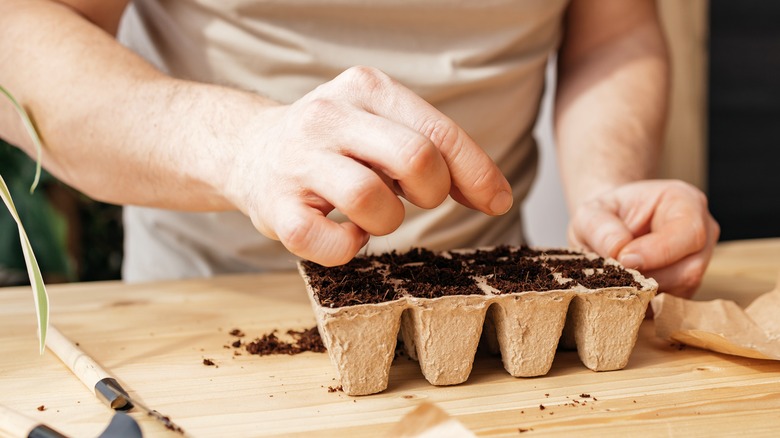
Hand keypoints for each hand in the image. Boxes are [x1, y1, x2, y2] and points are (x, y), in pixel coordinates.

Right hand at [223, 66, 512, 265]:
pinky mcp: (277, 208)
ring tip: (371, 213)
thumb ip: (432, 148)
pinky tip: (345, 233)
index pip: (439, 132)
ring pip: (375, 203)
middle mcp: (329, 116)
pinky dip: (352, 248)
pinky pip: (336, 245)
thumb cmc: (332, 144)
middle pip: (416, 160)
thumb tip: (494, 192)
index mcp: (365, 89)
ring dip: (387, 222)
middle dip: (431, 193)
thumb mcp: (380, 126)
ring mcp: (299, 161)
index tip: (496, 200)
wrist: (248, 149)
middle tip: (413, 198)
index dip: (477, 173)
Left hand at [567, 180, 719, 297]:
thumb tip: (619, 251)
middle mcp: (701, 233)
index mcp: (685, 202)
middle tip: (614, 274)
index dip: (658, 252)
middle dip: (648, 277)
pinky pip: (670, 305)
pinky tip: (623, 289)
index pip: (689, 233)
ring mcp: (698, 263)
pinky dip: (644, 302)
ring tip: (615, 278)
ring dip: (644, 291)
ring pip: (680, 291)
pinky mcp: (686, 287)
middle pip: (690, 269)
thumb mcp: (591, 213)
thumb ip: (601, 228)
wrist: (605, 229)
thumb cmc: (604, 216)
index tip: (624, 259)